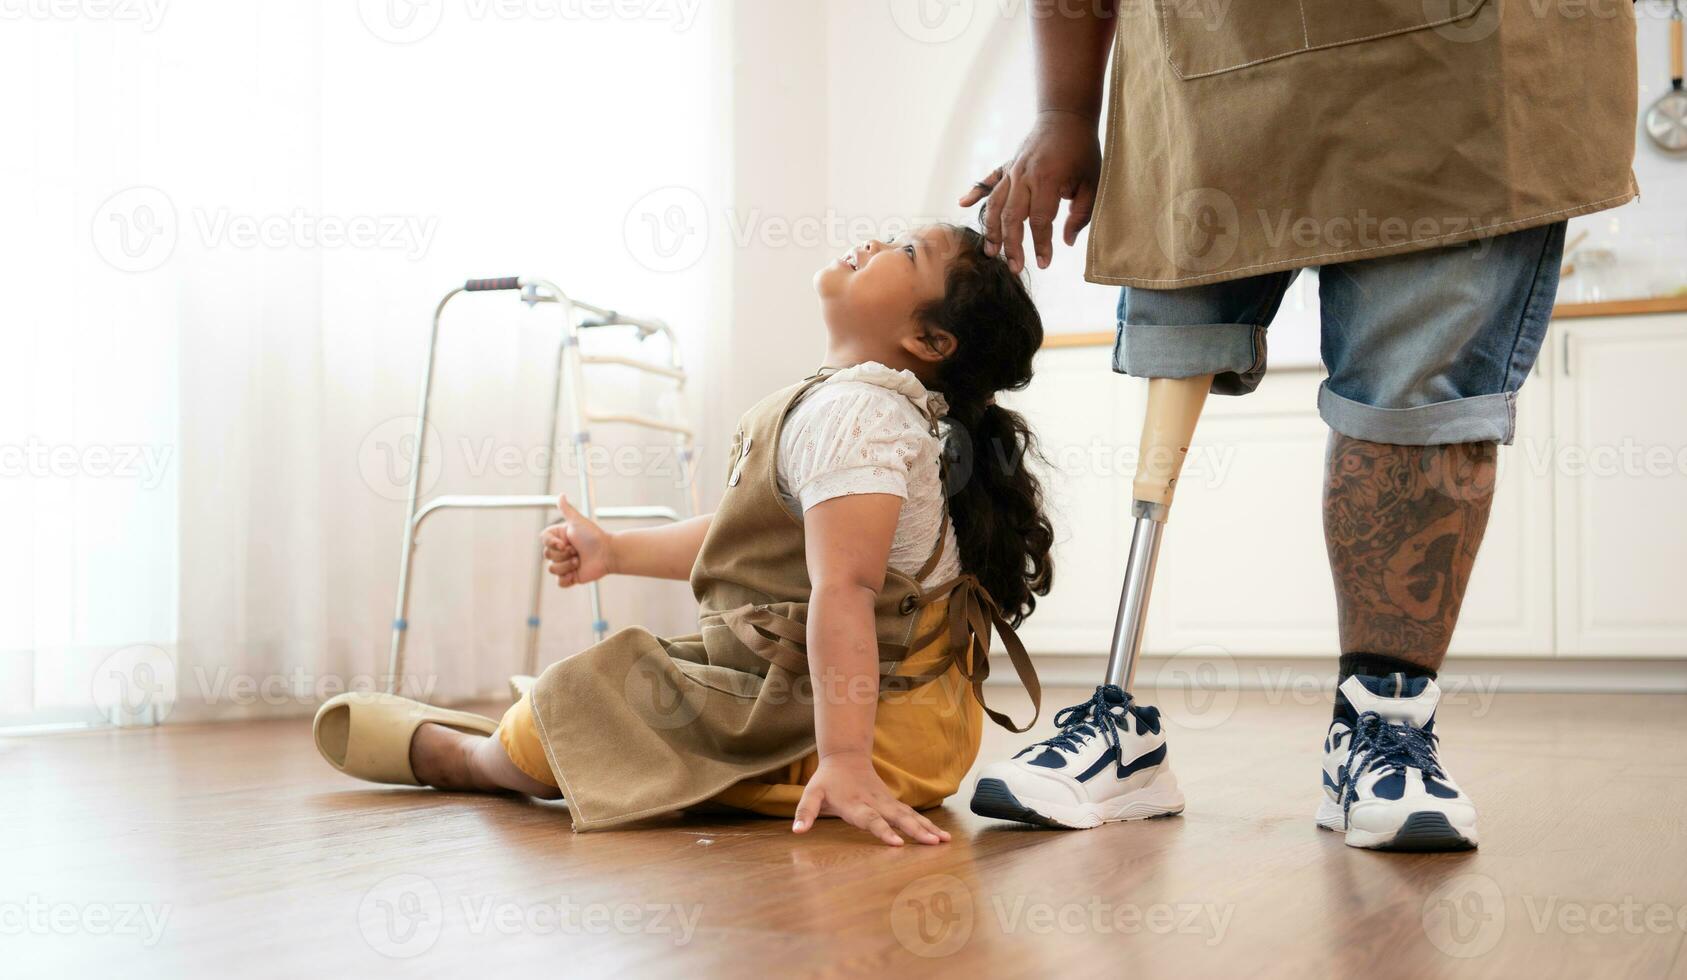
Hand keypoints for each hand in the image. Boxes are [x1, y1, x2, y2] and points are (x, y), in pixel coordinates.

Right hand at [539, 495, 614, 587]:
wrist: (608, 553)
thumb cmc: (594, 536)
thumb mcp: (578, 521)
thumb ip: (567, 509)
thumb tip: (560, 495)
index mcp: (559, 538)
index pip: (544, 541)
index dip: (552, 544)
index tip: (566, 543)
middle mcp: (560, 551)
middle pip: (547, 555)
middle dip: (563, 554)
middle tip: (577, 551)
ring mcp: (565, 565)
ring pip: (552, 569)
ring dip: (567, 565)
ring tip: (579, 560)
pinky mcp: (571, 578)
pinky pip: (560, 583)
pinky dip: (567, 579)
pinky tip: (576, 572)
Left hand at [791, 752, 950, 846]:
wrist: (845, 757)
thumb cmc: (827, 780)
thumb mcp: (811, 793)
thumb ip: (804, 812)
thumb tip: (796, 830)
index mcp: (856, 805)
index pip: (871, 820)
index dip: (884, 832)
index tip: (898, 843)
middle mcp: (875, 804)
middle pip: (898, 818)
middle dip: (916, 831)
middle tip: (933, 843)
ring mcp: (887, 802)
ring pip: (910, 816)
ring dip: (927, 828)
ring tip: (945, 841)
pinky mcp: (893, 803)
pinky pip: (912, 815)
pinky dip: (927, 824)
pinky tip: (941, 836)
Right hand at [958, 109, 1101, 274]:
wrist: (1066, 114)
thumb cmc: (1082, 150)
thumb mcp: (1092, 183)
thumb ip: (1080, 214)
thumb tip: (1067, 241)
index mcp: (1046, 180)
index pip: (1040, 221)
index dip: (1042, 245)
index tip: (1044, 263)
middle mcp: (1023, 176)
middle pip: (1011, 218)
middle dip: (1012, 246)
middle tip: (1015, 268)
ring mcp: (1012, 170)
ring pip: (995, 204)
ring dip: (991, 229)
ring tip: (991, 251)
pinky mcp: (1007, 165)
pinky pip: (987, 180)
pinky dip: (974, 192)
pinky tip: (962, 203)